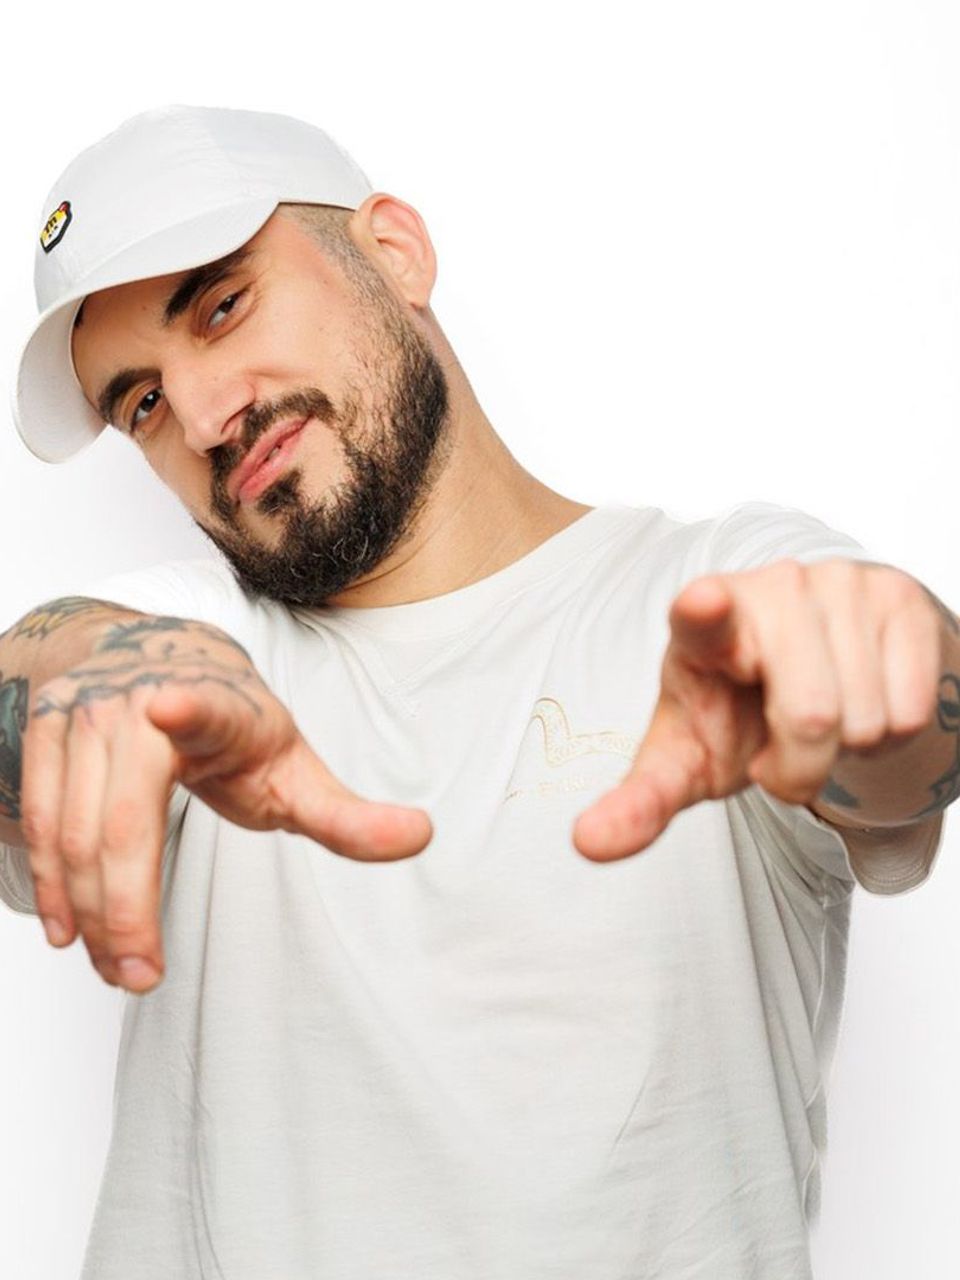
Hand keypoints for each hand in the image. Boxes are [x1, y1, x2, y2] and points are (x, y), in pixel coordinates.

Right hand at [22, 622, 431, 991]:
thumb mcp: (294, 764)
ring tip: (120, 969)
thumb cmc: (236, 725)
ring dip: (90, 914)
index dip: (184, 706)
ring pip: (71, 831)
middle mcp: (138, 698)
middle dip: (126, 909)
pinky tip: (70, 931)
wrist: (160, 656)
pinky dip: (51, 883)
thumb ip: (346, 814)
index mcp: (218, 704)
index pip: (202, 706)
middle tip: (144, 978)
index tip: (165, 706)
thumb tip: (424, 835)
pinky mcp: (43, 730)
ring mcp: (83, 712)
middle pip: (121, 820)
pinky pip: (35, 821)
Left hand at [572, 558, 941, 861]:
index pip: (701, 617)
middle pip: (814, 716)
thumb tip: (587, 843)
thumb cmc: (733, 718)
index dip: (705, 612)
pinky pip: (913, 705)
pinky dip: (892, 730)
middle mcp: (771, 589)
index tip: (702, 602)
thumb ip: (640, 801)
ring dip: (849, 748)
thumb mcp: (686, 760)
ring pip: (868, 716)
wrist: (808, 680)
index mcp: (702, 626)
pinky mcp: (896, 594)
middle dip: (803, 766)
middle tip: (782, 749)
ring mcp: (838, 583)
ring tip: (822, 719)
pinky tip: (861, 701)